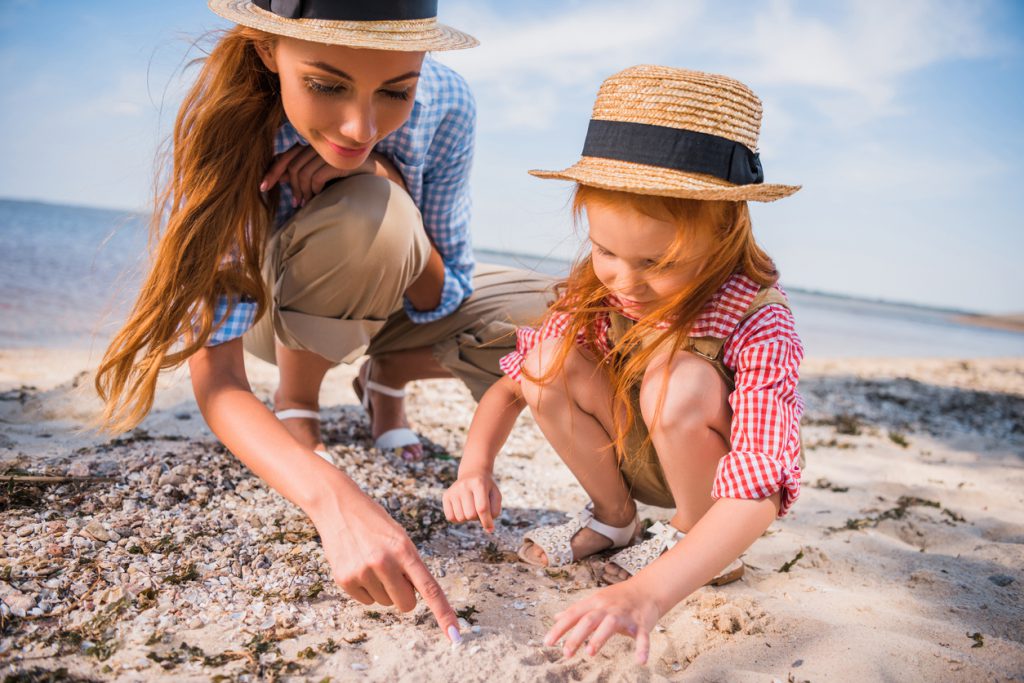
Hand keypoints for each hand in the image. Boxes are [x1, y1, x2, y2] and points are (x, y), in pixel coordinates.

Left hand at [260, 144, 404, 206]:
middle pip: (293, 166)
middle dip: (291, 187)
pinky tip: (319, 196)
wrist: (376, 174)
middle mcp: (320, 147)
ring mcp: (330, 153)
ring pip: (303, 173)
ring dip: (303, 191)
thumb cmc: (346, 175)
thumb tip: (279, 177)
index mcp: (313, 147)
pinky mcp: (340, 162)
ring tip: (306, 203)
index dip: (272, 171)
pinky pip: (317, 176)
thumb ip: (302, 172)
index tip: (263, 187)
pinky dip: (315, 190)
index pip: (286, 156)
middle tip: (295, 203)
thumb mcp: (321, 173)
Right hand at [309, 478, 460, 643]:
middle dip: (404, 595)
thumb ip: (410, 566)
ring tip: (372, 562)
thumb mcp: (400, 537)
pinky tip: (359, 566)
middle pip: (406, 603)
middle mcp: (384, 562)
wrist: (339, 507)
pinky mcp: (345, 580)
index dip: (444, 614)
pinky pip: (366, 601)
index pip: (430, 589)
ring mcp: (363, 572)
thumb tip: (415, 597)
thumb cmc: (375, 523)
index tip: (455, 635)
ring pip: (385, 602)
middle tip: (394, 572)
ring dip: (383, 588)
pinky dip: (366, 589)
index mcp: (404, 550)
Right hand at [442, 469, 501, 532]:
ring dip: (468, 518)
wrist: (472, 474)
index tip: (490, 529)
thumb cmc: (486, 488)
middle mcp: (464, 486)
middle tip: (479, 510)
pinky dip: (458, 519)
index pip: (482, 508)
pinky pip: (450, 518)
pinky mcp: (446, 496)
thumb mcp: (495, 495)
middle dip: (477, 517)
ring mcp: (453, 491)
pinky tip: (462, 509)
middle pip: (471, 515)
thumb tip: (489, 529)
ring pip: (461, 518)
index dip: (487, 521)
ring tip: (471, 507)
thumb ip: (495, 511)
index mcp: (478, 483)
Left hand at [543, 579, 661, 664]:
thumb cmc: (618, 598)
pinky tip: (640, 661)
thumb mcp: (595, 600)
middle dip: (576, 636)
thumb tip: (557, 617)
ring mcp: (624, 615)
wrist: (647, 590)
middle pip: (589, 620)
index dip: (559, 628)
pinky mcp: (641, 624)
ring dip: (600, 638)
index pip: (573, 614)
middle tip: (566, 652)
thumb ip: (577, 611)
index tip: (547, 642)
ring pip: (610, 625)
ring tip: (589, 652)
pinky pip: (642, 636)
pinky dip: (642, 648)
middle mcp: (607, 608)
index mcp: (595, 603)